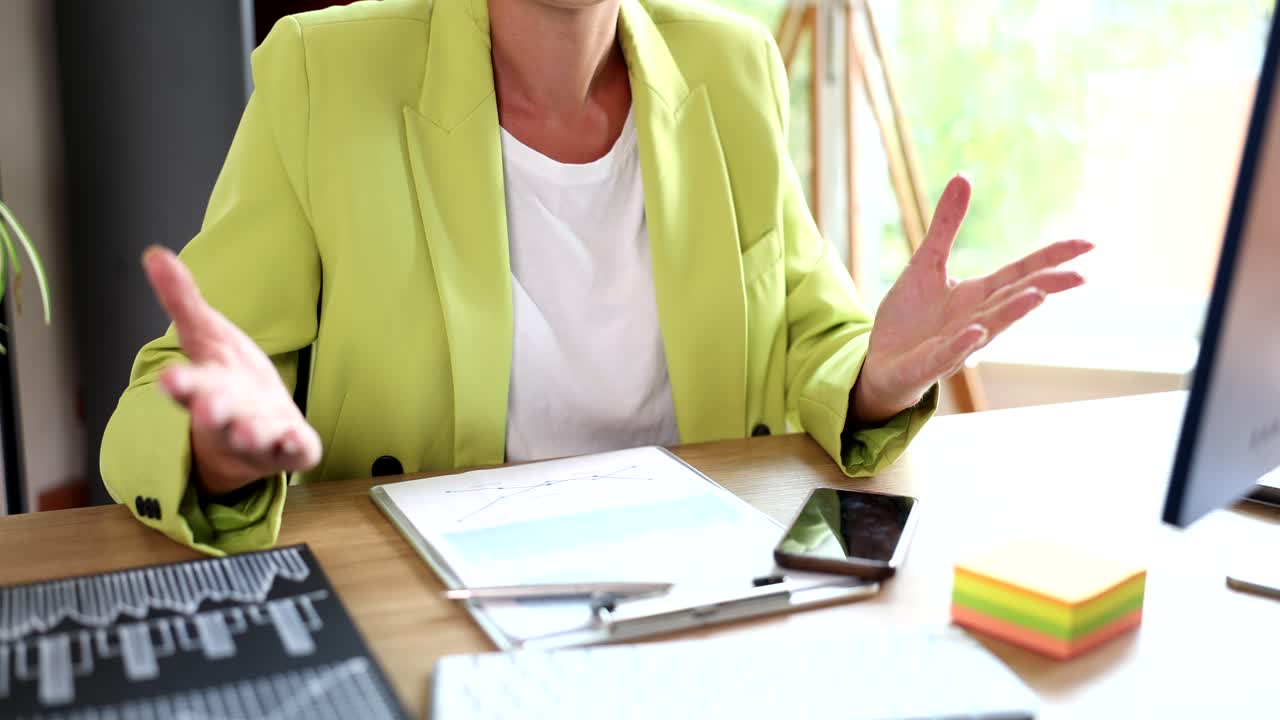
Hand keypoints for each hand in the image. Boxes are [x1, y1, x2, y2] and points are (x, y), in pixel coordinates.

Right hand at [143, 247, 321, 495]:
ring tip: (247, 429)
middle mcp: (229, 417)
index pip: (187, 386)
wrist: (257, 430)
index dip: (179, 384)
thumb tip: (154, 253)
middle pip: (216, 416)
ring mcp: (259, 436)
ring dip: (250, 433)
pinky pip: (293, 451)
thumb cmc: (229, 379)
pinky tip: (298, 440)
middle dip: (211, 411)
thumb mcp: (207, 336)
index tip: (168, 379)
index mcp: (206, 388)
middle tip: (206, 407)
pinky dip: (295, 447)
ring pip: (252, 438)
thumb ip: (183, 301)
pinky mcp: (289, 448)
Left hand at [853, 175, 1093, 421]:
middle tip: (1080, 275)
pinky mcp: (929, 363)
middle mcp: (976, 319)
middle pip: (1015, 298)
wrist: (881, 363)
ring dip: (1013, 312)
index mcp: (978, 294)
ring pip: (990, 326)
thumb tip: (964, 176)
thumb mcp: (926, 263)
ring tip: (1038, 294)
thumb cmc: (910, 317)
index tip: (1088, 244)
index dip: (1052, 258)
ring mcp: (956, 344)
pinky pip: (949, 353)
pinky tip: (976, 332)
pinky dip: (963, 344)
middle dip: (1046, 286)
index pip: (1022, 273)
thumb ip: (946, 225)